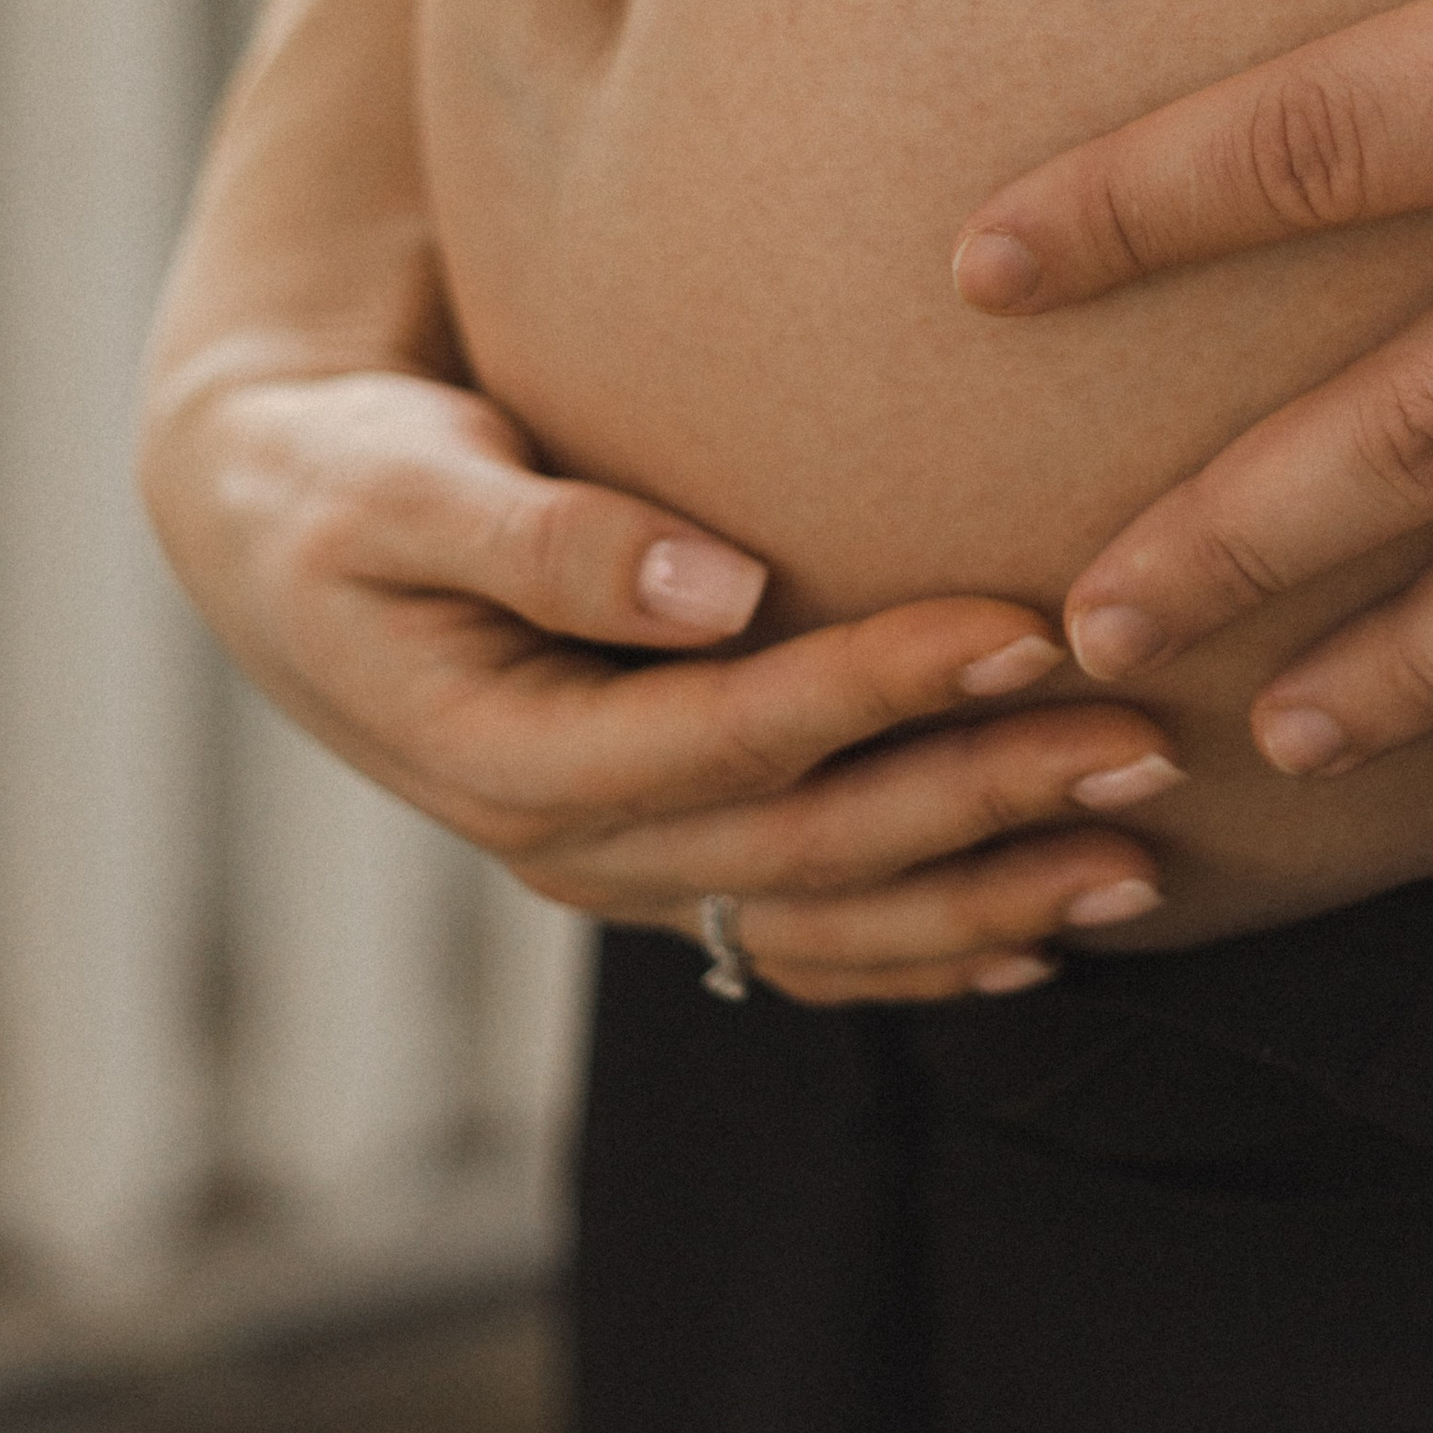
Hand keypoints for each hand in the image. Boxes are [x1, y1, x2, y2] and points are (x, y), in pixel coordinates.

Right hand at [141, 362, 1179, 1002]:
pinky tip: (1042, 941)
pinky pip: (798, 937)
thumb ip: (550, 540)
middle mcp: (569, 842)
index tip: (1026, 624)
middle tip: (1147, 748)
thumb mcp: (405, 487)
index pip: (734, 734)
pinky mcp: (652, 855)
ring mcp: (613, 867)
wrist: (286, 534)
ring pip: (824, 918)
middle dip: (985, 802)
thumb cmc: (346, 480)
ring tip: (1144, 864)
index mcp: (508, 752)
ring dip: (987, 898)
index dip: (885, 689)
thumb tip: (712, 588)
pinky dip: (922, 951)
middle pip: (809, 846)